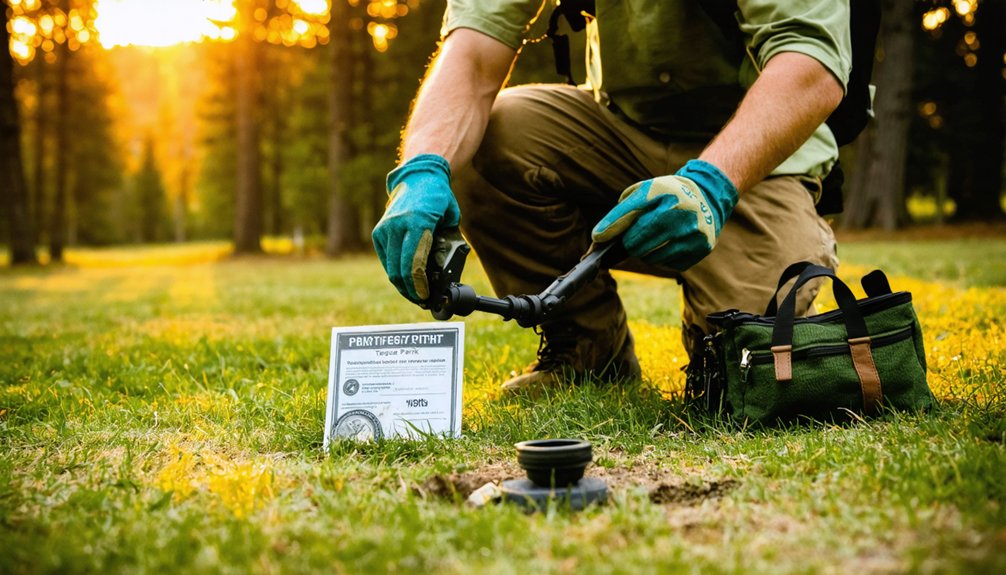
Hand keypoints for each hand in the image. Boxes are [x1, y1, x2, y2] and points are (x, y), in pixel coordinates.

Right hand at [372, 154, 460, 301]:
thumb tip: (444, 271)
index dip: (420, 286)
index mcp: (418, 223)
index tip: (426, 297)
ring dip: (402, 285)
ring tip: (414, 294)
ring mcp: (386, 229)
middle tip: (421, 301)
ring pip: (391, 268)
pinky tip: (405, 280)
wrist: (418, 177)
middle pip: (400, 270)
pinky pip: (386, 259)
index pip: (415, 265)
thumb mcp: (450, 219)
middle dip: (411, 290)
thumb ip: (446, 243)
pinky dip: (395, 272)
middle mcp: (398, 226)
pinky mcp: (379, 232)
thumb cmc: (438, 198)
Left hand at [591, 160, 738, 270]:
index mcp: (664, 193)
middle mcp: (680, 213)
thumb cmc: (666, 195)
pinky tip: (667, 244)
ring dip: (645, 252)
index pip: (627, 215)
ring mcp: (692, 234)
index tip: (597, 238)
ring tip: (653, 238)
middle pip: (636, 244)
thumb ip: (621, 212)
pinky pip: (666, 264)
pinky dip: (661, 258)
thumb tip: (599, 238)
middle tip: (634, 237)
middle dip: (630, 242)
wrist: (707, 197)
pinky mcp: (700, 249)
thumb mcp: (644, 192)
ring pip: (650, 258)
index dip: (609, 229)